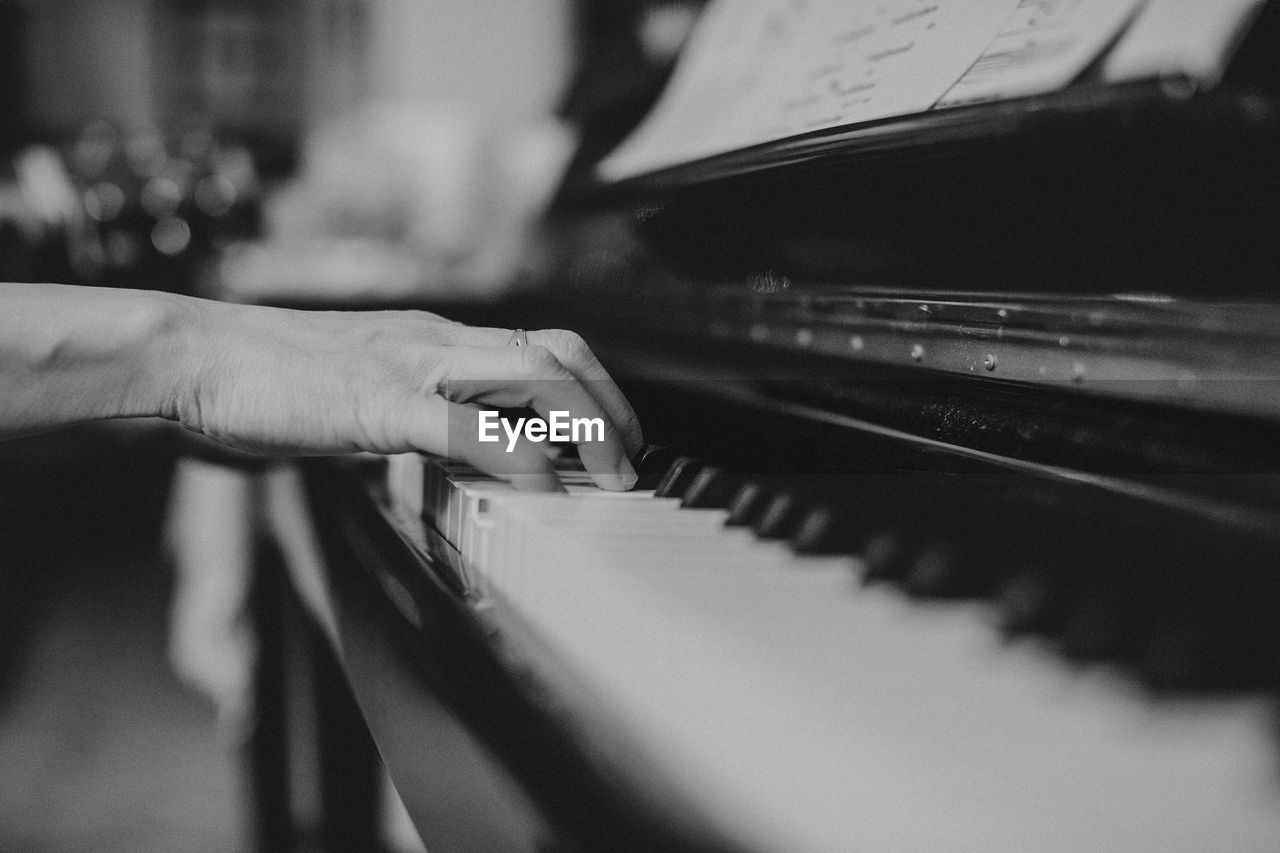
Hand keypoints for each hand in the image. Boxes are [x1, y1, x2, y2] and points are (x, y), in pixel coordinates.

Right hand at [174, 300, 643, 490]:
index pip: (537, 343)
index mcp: (431, 338)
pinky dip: (517, 454)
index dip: (590, 386)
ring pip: (532, 370)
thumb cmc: (266, 381)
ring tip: (612, 471)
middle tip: (633, 456)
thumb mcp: (359, 393)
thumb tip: (456, 455)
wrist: (191, 358)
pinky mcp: (376, 403)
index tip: (612, 434)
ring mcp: (410, 365)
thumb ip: (412, 416)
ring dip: (589, 423)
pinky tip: (544, 485)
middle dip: (610, 402)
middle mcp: (434, 340)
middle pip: (556, 348)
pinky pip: (467, 425)